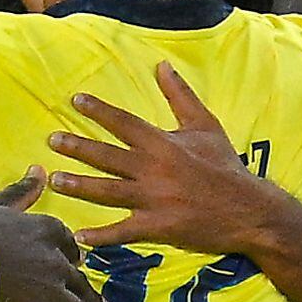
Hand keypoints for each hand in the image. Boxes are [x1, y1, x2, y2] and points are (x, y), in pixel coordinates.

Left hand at [40, 64, 288, 255]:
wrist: (249, 210)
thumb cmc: (225, 167)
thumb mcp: (206, 126)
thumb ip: (181, 96)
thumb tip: (162, 65)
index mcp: (164, 144)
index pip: (125, 123)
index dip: (99, 110)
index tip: (75, 100)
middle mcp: (154, 170)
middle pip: (108, 156)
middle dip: (78, 147)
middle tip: (52, 141)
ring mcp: (154, 200)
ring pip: (108, 191)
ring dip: (79, 187)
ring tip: (55, 180)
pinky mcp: (158, 228)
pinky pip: (124, 232)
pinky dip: (102, 236)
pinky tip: (81, 236)